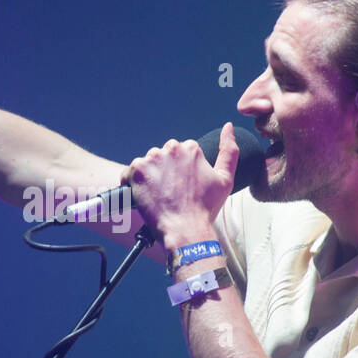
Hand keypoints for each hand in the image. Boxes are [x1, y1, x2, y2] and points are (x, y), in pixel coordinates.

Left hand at [120, 122, 239, 244]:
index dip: (180, 172)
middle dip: (164, 171)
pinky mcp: (136, 172)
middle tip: (170, 193)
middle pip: (162, 156)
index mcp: (190, 148)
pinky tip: (144, 196)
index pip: (179, 153)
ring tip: (158, 196)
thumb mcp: (225, 179)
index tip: (182, 186)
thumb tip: (228, 127)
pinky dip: (132, 184)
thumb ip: (229, 150)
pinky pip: (128, 173)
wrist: (185, 230)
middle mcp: (170, 149)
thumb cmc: (205, 208)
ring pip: (146, 164)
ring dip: (149, 177)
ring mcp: (151, 159)